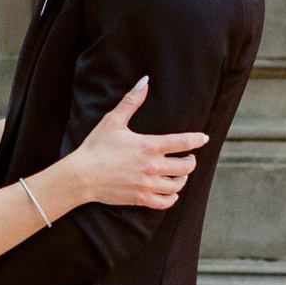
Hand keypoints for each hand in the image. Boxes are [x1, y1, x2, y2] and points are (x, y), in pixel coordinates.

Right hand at [65, 76, 206, 212]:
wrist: (81, 175)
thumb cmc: (96, 147)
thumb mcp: (113, 121)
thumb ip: (131, 101)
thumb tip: (144, 81)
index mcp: (149, 146)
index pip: (183, 142)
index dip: (197, 140)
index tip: (204, 138)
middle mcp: (152, 166)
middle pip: (186, 167)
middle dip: (191, 162)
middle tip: (189, 158)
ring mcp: (147, 184)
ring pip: (177, 185)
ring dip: (182, 179)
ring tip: (180, 174)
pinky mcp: (140, 199)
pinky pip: (165, 202)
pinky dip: (171, 198)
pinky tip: (170, 192)